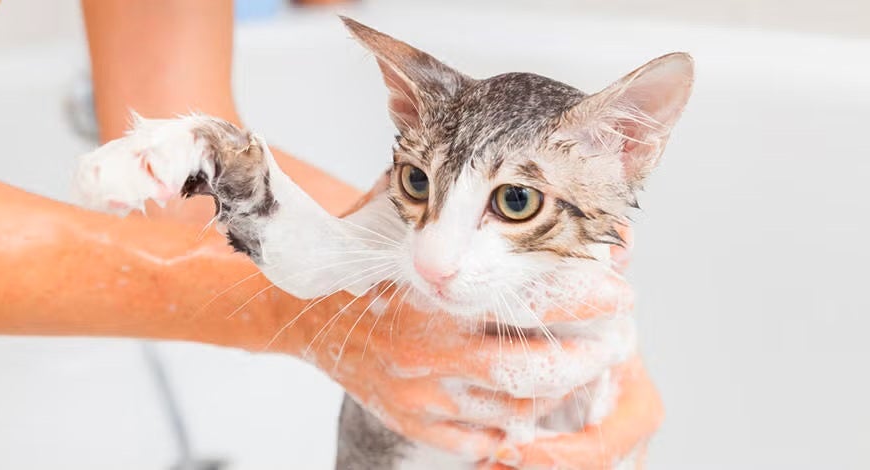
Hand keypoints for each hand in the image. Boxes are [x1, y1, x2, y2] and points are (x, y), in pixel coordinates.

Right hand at [151, 166, 658, 467]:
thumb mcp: (400, 224)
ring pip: (515, 408)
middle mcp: (430, 353)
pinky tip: (536, 404)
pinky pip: (482, 439)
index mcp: (432, 298)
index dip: (581, 294)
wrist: (299, 314)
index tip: (620, 285)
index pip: (525, 296)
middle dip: (588, 356)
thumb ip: (449, 210)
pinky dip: (516, 424)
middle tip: (620, 340)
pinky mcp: (414, 422)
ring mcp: (423, 396)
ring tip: (588, 367)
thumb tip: (519, 190)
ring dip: (560, 389)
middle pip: (534, 369)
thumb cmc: (357, 262)